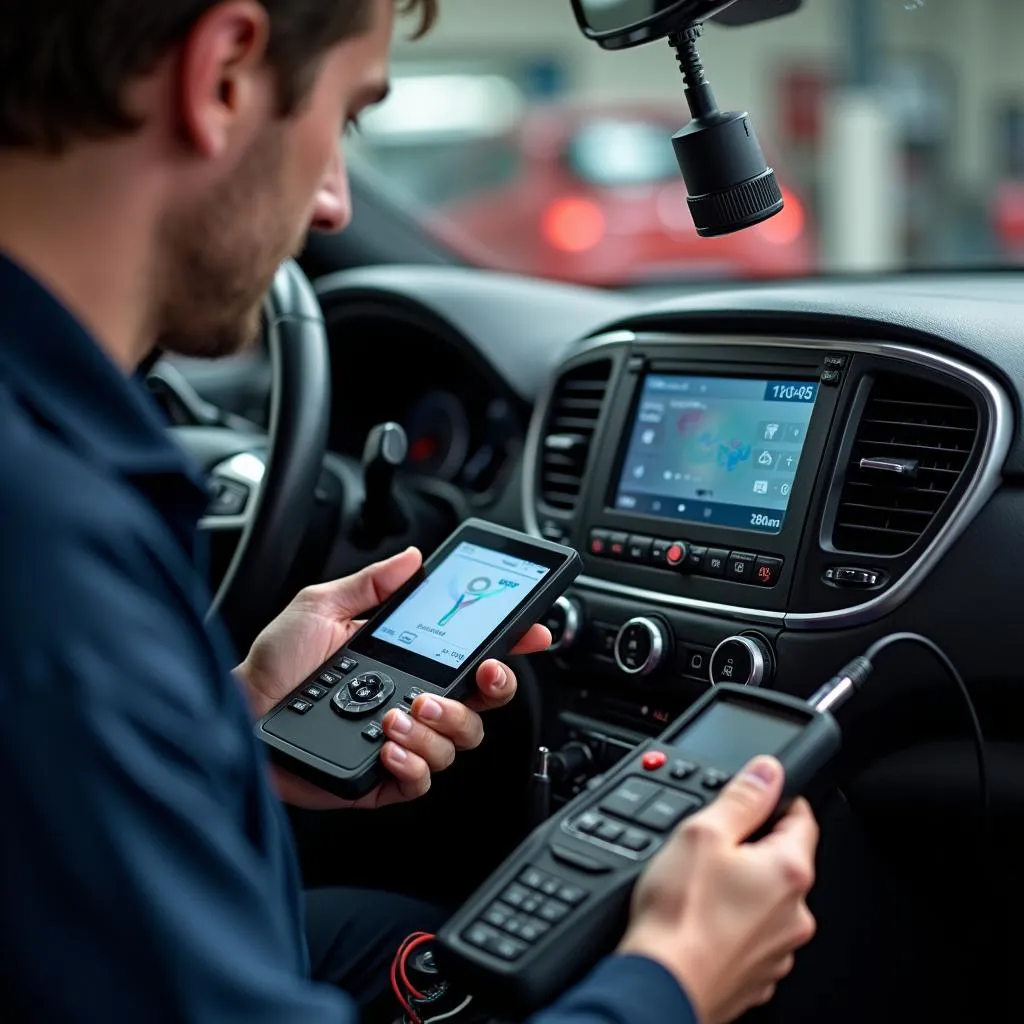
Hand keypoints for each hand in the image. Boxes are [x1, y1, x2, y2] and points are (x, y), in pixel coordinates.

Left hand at [236, 547, 550, 810]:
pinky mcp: (382, 779)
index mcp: (407, 662)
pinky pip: (423, 781)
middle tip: (469, 676)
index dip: (509, 643)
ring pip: (460, 742)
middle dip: (491, 688)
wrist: (237, 713)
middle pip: (484, 703)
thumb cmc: (273, 665)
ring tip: (400, 712)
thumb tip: (411, 558)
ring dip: (441, 726)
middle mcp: (413, 702)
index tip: (531, 629)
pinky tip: (390, 746)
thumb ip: (370, 584)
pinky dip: (415, 764)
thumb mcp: (321, 607)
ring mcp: (402, 742)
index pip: (473, 653)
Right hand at [618, 757, 818, 1023]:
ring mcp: (778, 950)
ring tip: (698, 887)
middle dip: (751, 848)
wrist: (661, 986)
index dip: (777, 800)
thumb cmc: (679, 916)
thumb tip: (768, 771)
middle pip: (782, 861)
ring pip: (766, 902)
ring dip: (741, 889)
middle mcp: (795, 914)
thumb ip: (741, 798)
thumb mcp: (702, 833)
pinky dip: (730, 925)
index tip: (756, 796)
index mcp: (789, 871)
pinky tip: (699, 920)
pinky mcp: (756, 976)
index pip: (803, 818)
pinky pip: (750, 936)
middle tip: (710, 845)